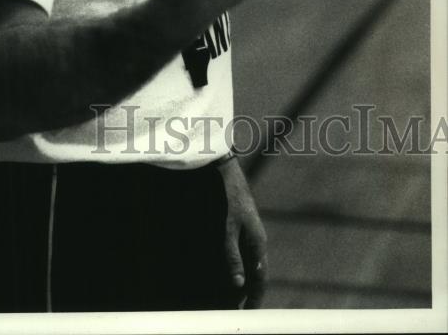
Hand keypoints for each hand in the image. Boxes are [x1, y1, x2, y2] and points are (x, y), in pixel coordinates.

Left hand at [217, 156, 267, 308]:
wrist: (225, 170)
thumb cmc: (227, 197)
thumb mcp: (227, 228)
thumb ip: (232, 255)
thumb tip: (238, 284)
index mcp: (257, 241)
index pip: (260, 277)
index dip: (255, 297)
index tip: (249, 313)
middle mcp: (256, 239)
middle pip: (256, 272)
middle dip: (249, 292)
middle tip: (238, 310)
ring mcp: (249, 232)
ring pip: (250, 263)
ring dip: (243, 279)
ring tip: (232, 297)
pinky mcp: (241, 226)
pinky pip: (243, 252)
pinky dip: (238, 265)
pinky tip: (228, 271)